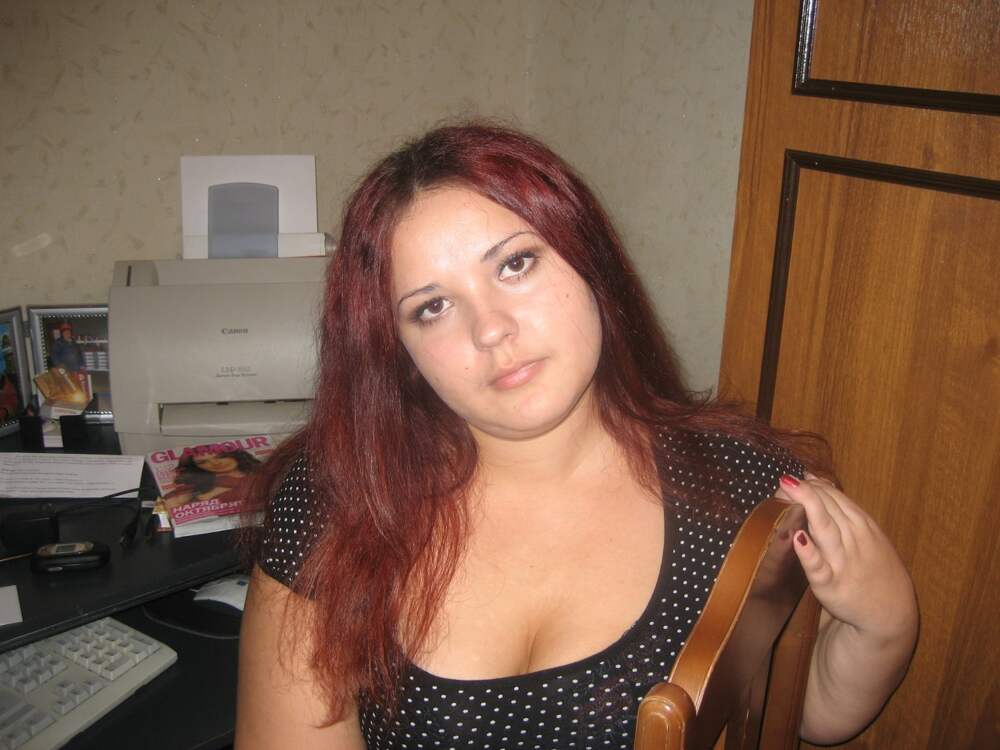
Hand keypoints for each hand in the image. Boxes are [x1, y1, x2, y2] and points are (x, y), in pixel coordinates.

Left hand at [775, 473, 916, 641]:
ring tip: (790, 490)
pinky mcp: (830, 585)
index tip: (792, 480)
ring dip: (808, 507)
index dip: (812, 485)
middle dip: (805, 491)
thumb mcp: (864, 532)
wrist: (890, 612)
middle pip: (828, 507)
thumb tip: (811, 477)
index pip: (835, 496)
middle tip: (783, 482)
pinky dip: (809, 553)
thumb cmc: (872, 567)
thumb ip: (838, 506)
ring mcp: (841, 562)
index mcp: (860, 523)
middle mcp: (852, 539)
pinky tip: (798, 538)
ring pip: (825, 529)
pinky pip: (818, 567)